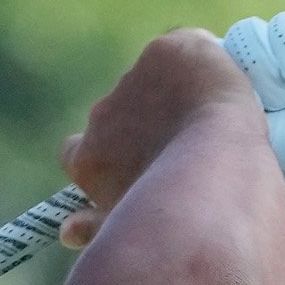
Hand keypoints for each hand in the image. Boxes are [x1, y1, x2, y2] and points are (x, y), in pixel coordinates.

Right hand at [55, 28, 266, 247]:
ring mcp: (131, 82)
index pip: (78, 153)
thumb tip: (67, 232)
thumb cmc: (169, 216)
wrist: (217, 172)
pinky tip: (214, 85)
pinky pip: (177, 52)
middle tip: (174, 143)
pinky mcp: (163, 53)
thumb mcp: (126, 231)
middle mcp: (99, 118)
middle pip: (111, 117)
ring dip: (164, 97)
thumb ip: (94, 226)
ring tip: (204, 120)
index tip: (130, 166)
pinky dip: (192, 64)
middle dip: (135, 126)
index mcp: (86, 160)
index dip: (104, 158)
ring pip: (146, 84)